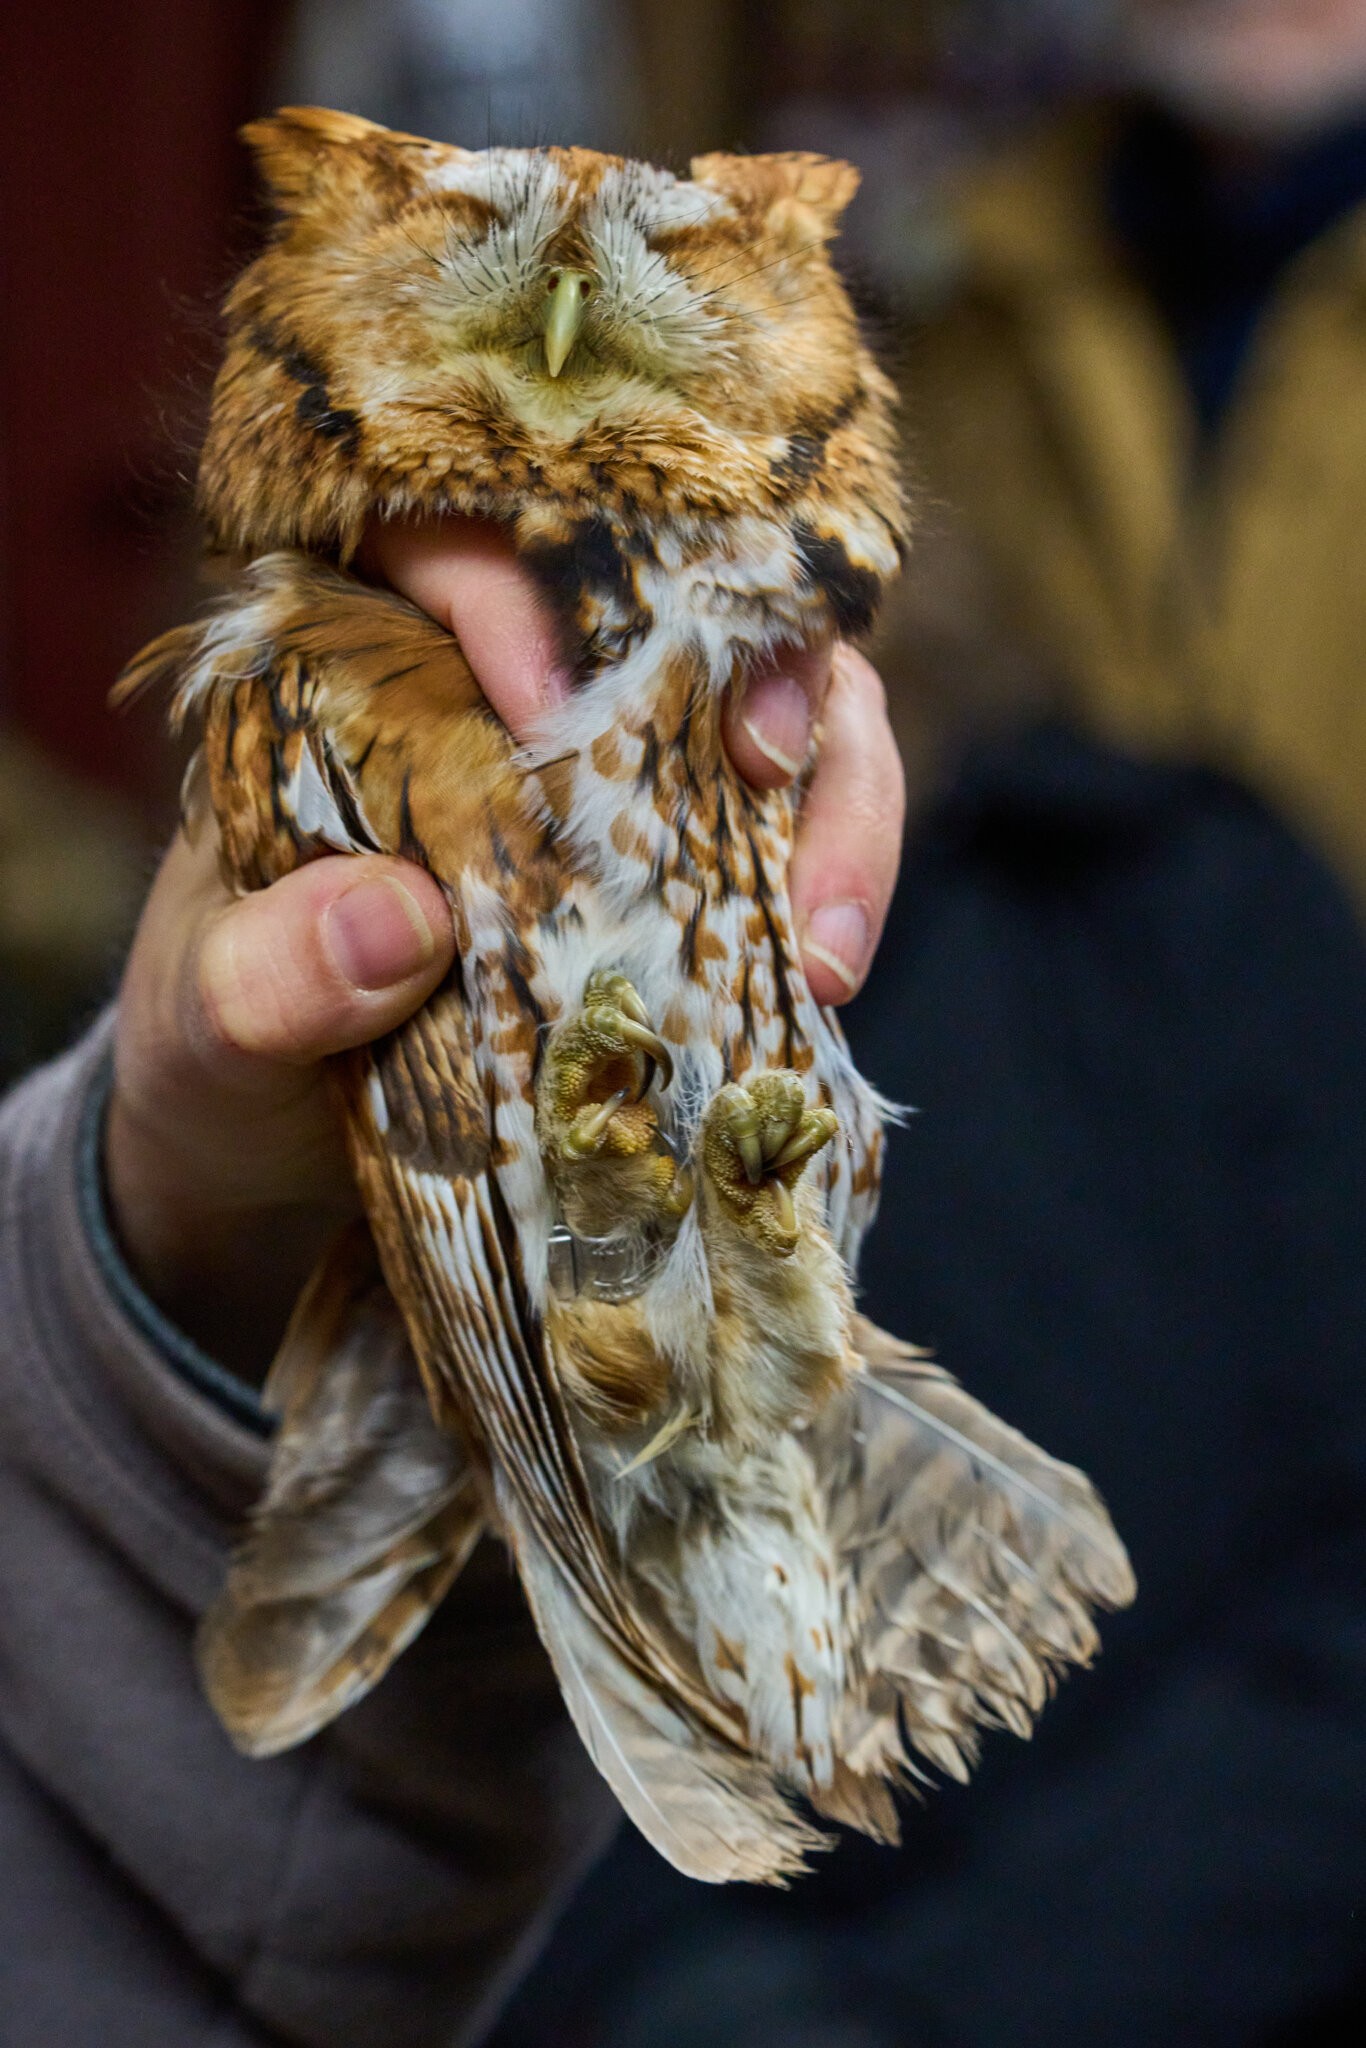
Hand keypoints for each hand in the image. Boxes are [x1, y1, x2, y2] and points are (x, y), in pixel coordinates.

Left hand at [106, 520, 903, 1379]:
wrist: (266, 1149)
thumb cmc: (219, 1051)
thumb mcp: (206, 1025)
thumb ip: (262, 979)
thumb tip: (398, 922)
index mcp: (361, 661)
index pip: (450, 548)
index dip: (509, 597)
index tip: (545, 712)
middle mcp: (512, 681)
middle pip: (672, 592)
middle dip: (741, 660)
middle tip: (765, 766)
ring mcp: (620, 762)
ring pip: (774, 696)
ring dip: (832, 791)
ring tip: (828, 939)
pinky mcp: (691, 852)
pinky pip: (803, 817)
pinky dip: (841, 875)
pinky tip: (830, 967)